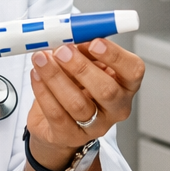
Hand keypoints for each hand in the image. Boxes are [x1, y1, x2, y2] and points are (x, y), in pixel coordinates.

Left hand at [25, 38, 144, 157]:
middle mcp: (116, 108)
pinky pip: (56, 114)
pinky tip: (36, 75)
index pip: (133, 70)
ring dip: (56, 77)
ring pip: (77, 103)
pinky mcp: (70, 136)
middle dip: (81, 67)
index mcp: (126, 84)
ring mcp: (95, 126)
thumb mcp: (86, 63)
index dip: (115, 56)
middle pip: (106, 90)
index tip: (94, 42)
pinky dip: (43, 91)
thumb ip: (83, 49)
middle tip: (62, 50)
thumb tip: (71, 34)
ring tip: (41, 58)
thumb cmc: (77, 86)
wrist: (59, 122)